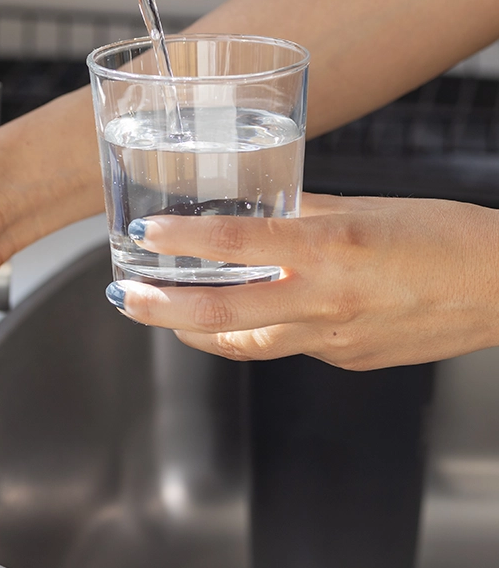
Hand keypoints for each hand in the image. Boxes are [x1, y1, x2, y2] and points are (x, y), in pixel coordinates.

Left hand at [105, 193, 498, 369]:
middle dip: (161, 308)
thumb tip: (258, 208)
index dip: (182, 240)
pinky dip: (252, 333)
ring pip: (246, 343)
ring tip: (161, 312)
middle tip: (123, 296)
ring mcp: (335, 340)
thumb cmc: (444, 236)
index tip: (145, 233)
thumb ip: (304, 210)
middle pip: (223, 314)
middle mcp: (327, 299)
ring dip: (195, 328)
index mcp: (333, 247)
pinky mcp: (347, 360)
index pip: (238, 242)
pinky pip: (286, 348)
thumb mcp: (366, 208)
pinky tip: (239, 316)